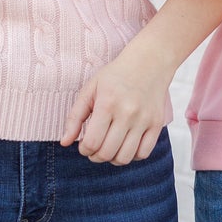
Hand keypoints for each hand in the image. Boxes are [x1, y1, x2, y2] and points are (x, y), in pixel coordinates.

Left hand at [61, 47, 170, 163]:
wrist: (149, 62)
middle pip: (107, 153)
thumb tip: (65, 143)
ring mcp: (144, 120)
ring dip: (112, 159)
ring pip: (125, 158)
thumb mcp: (90, 89)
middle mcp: (127, 113)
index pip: (92, 143)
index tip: (84, 145)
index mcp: (107, 103)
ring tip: (109, 149)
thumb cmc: (116, 75)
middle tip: (94, 149)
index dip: (84, 149)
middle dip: (95, 156)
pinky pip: (143, 153)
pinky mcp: (156, 124)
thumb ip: (74, 117)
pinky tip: (125, 145)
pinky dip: (131, 156)